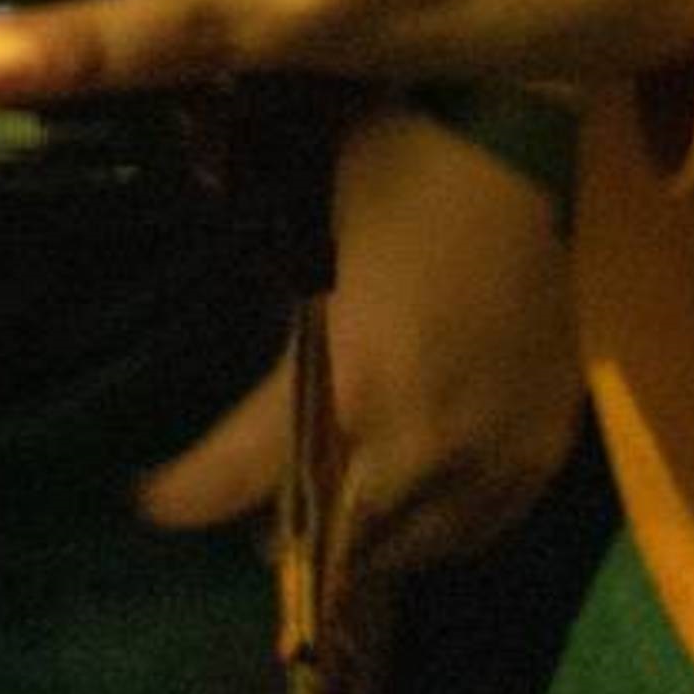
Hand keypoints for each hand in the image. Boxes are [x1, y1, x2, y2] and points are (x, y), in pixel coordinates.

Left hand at [132, 104, 584, 575]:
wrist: (528, 143)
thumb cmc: (406, 166)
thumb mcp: (310, 229)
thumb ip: (276, 315)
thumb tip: (226, 340)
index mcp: (357, 388)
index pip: (249, 476)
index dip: (189, 496)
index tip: (150, 500)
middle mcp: (424, 447)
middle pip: (336, 542)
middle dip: (284, 534)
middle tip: (247, 515)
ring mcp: (493, 460)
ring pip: (409, 550)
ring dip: (359, 544)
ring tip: (326, 522)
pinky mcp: (542, 452)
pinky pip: (480, 530)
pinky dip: (432, 531)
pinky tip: (407, 509)